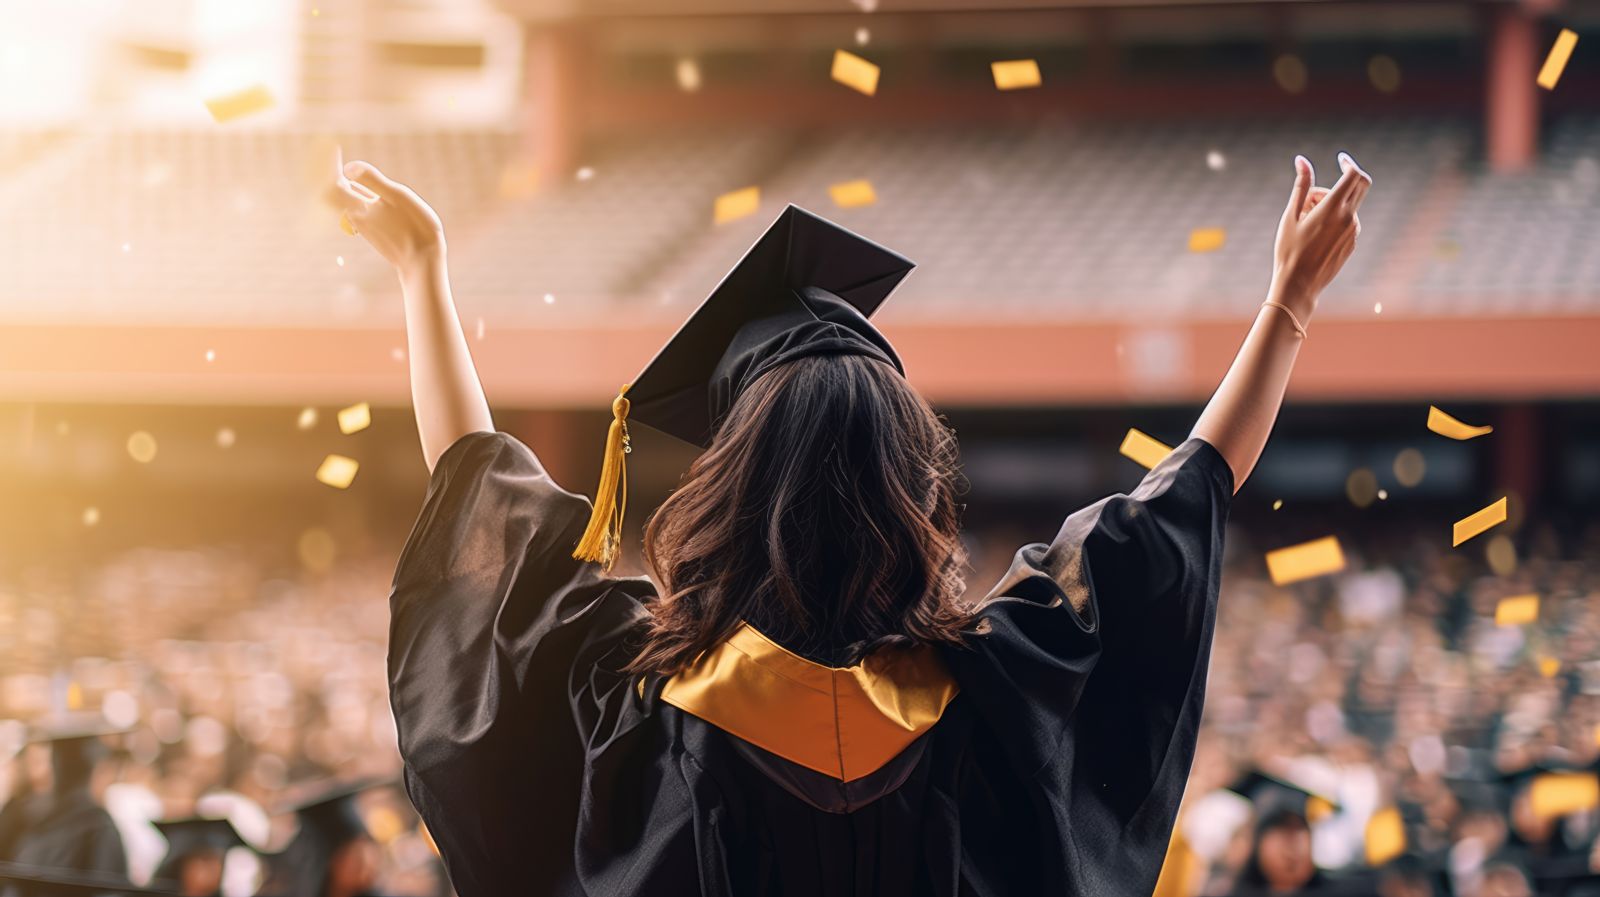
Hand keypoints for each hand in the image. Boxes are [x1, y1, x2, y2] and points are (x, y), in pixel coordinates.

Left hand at [328, 147, 445, 273]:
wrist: (422, 263)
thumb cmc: (415, 228)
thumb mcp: (398, 197)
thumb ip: (372, 180)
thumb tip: (348, 167)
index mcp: (358, 206)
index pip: (332, 182)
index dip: (329, 163)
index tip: (334, 146)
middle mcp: (356, 217)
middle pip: (334, 192)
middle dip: (334, 172)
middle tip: (335, 154)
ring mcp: (365, 226)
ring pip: (347, 201)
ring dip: (345, 184)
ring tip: (348, 170)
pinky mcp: (375, 232)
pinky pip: (358, 210)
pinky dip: (357, 196)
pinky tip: (367, 192)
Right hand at [1268, 152, 1370, 316]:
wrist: (1299, 285)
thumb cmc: (1290, 250)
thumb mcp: (1291, 215)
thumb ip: (1302, 185)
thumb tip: (1302, 160)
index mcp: (1333, 208)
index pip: (1353, 175)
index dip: (1348, 163)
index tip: (1340, 158)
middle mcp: (1349, 218)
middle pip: (1360, 186)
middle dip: (1341, 181)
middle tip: (1314, 195)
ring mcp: (1353, 231)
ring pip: (1349, 205)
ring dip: (1331, 203)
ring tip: (1304, 221)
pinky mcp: (1352, 242)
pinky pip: (1347, 221)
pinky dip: (1334, 219)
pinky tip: (1313, 235)